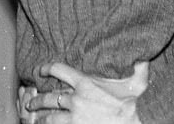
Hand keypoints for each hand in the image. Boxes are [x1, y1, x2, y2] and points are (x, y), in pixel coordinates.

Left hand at [22, 61, 147, 123]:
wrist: (137, 123)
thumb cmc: (136, 105)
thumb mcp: (137, 82)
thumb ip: (137, 67)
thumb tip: (143, 55)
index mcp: (86, 84)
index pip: (59, 69)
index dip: (47, 68)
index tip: (40, 70)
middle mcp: (76, 100)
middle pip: (49, 97)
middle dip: (37, 99)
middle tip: (30, 101)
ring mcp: (75, 118)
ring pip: (50, 117)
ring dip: (41, 118)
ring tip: (35, 119)